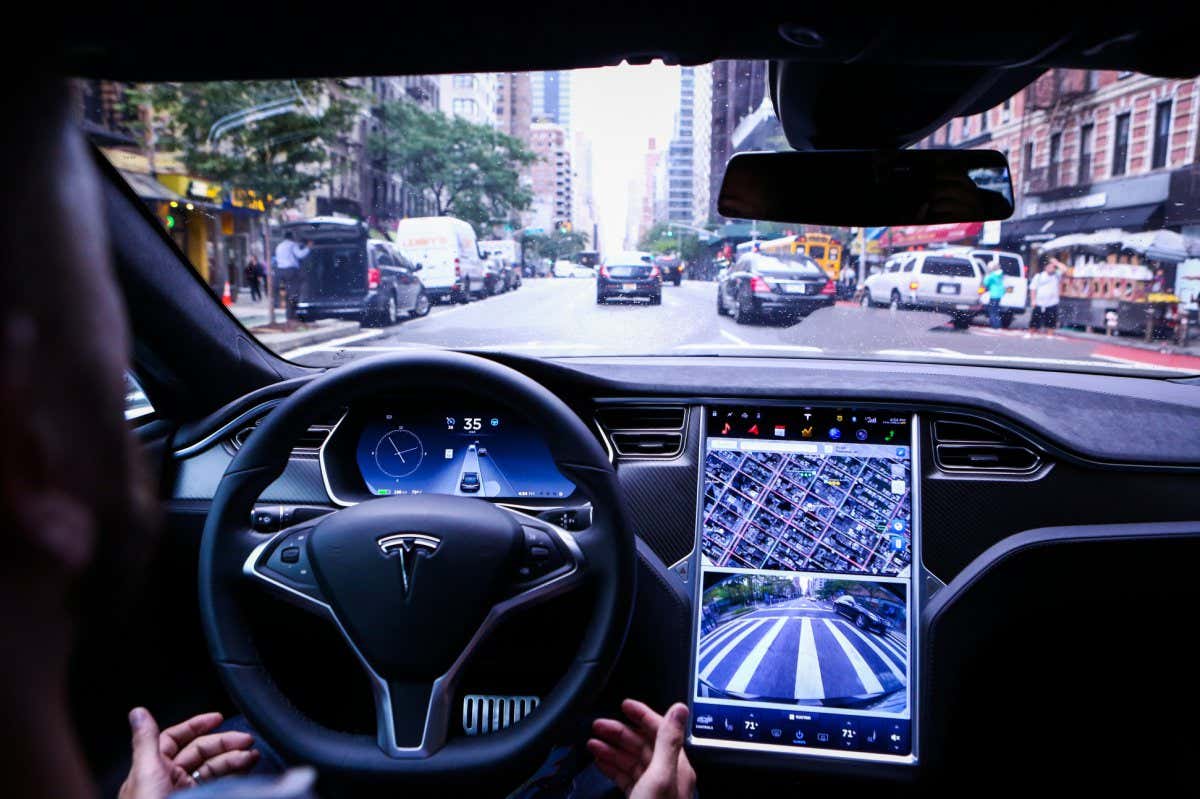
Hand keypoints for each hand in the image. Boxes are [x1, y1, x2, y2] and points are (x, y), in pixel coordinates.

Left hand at [119, 707, 259, 798]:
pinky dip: (234, 776)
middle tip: (247, 741)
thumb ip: (146, 742)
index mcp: (152, 768)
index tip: (217, 718)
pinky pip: (219, 785)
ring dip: (234, 760)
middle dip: (224, 743)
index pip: (175, 738)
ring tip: (252, 758)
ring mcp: (184, 794)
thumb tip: (138, 712)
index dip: (196, 726)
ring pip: (212, 769)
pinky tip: (246, 771)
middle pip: (199, 752)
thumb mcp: (145, 774)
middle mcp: (168, 779)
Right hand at [587, 700, 695, 798]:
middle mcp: (668, 776)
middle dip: (619, 732)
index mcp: (677, 767)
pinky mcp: (641, 798)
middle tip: (598, 725)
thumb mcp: (660, 776)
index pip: (660, 731)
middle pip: (642, 744)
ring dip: (611, 749)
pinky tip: (600, 762)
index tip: (625, 705)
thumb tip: (680, 708)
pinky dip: (611, 767)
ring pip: (631, 760)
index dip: (642, 715)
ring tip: (593, 742)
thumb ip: (668, 741)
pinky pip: (625, 777)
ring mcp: (653, 788)